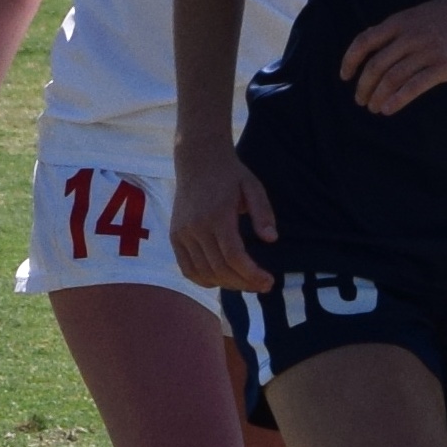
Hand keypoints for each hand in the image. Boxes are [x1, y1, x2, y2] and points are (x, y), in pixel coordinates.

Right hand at [168, 146, 277, 292]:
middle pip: (219, 269)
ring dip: (226, 284)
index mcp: (217, 216)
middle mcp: (196, 227)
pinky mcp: (175, 236)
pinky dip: (203, 280)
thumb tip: (271, 239)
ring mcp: (182, 233)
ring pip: (203, 272)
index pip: (234, 256)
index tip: (268, 281)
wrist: (198, 160)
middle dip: (243, 283)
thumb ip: (263, 213)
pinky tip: (220, 280)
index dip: (251, 274)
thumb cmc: (230, 174)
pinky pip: (187, 268)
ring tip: (245, 283)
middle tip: (262, 286)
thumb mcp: (253, 187)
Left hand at [337, 0, 446, 114]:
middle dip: (363, 86)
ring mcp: (427, 50)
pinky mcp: (445, 66)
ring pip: (391, 79)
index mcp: (402, 20)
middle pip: (375, 65)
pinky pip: (414, 86)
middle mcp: (410, 35)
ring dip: (378, 97)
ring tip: (375, 108)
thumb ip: (403, 27)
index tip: (345, 76)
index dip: (350, 61)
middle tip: (361, 100)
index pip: (365, 41)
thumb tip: (380, 42)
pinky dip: (397, 100)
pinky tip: (389, 110)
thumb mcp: (425, 12)